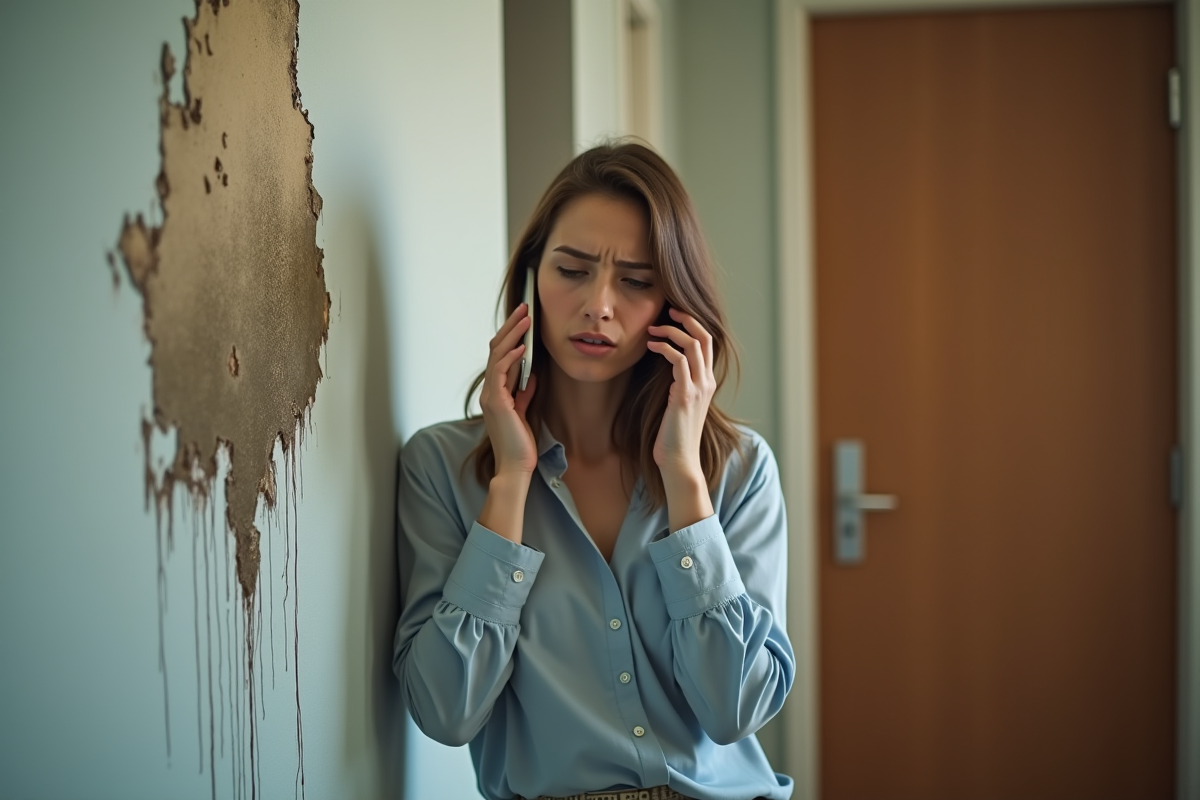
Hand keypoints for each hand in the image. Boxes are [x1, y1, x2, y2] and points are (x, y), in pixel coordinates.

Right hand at [479, 303, 538, 476]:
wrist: (516, 466)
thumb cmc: (520, 443)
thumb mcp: (524, 410)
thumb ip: (525, 391)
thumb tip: (531, 374)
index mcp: (495, 391)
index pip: (500, 355)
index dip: (511, 335)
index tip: (523, 318)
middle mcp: (490, 390)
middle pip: (496, 349)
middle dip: (511, 326)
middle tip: (525, 307)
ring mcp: (491, 395)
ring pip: (497, 355)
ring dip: (512, 335)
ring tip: (526, 318)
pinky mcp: (497, 402)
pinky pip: (501, 372)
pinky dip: (512, 357)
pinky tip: (523, 347)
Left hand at [646, 308, 716, 483]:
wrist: (679, 461)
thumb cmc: (673, 435)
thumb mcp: (677, 403)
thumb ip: (676, 384)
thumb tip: (664, 368)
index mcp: (707, 382)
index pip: (707, 343)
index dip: (692, 325)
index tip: (672, 317)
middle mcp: (707, 382)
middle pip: (705, 336)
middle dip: (686, 319)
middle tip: (667, 311)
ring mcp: (698, 388)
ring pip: (693, 344)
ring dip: (671, 331)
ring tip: (652, 329)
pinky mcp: (685, 395)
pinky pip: (680, 361)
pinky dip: (665, 348)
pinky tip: (651, 346)